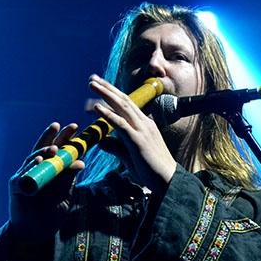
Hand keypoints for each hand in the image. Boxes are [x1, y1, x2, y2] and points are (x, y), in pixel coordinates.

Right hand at [9, 122, 84, 242]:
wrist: (37, 231)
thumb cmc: (52, 212)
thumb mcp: (64, 193)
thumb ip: (69, 178)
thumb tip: (81, 161)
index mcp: (51, 169)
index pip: (58, 150)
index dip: (65, 138)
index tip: (75, 127)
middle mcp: (37, 168)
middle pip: (45, 148)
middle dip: (55, 136)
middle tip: (67, 127)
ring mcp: (25, 175)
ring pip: (33, 158)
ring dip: (44, 152)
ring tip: (54, 148)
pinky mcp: (16, 185)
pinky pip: (24, 173)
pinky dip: (31, 167)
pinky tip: (38, 161)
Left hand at [89, 74, 176, 191]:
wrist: (168, 181)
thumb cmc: (151, 171)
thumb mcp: (129, 157)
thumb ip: (115, 147)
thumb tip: (101, 141)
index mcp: (145, 125)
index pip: (127, 105)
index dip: (113, 94)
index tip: (100, 86)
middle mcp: (144, 123)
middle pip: (124, 100)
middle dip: (107, 88)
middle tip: (92, 79)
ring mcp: (142, 130)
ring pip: (122, 107)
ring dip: (106, 94)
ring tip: (92, 85)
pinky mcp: (138, 140)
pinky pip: (121, 124)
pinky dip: (108, 114)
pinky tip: (96, 107)